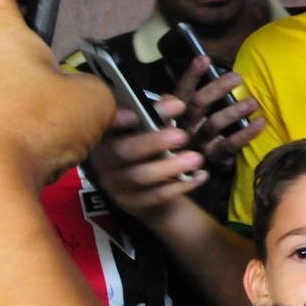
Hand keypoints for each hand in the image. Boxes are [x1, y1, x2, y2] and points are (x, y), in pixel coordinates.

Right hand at [89, 95, 208, 221]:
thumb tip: (173, 103)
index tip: (135, 114)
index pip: (106, 125)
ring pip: (140, 176)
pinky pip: (156, 195)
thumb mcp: (151, 128)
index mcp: (107, 134)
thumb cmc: (146, 150)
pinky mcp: (130, 202)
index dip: (116, 120)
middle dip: (153, 142)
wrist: (144, 191)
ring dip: (171, 167)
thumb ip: (159, 113)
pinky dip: (182, 185)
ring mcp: (115, 183)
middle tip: (182, 136)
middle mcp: (105, 159)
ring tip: (196, 159)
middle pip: (123, 151)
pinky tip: (200, 176)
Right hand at [172, 55, 264, 168]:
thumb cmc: (202, 129)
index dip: (191, 75)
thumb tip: (210, 65)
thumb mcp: (195, 112)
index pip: (182, 90)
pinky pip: (231, 144)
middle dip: (218, 88)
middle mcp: (185, 127)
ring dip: (235, 110)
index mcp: (178, 112)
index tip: (205, 59)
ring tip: (253, 102)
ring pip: (214, 123)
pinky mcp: (214, 157)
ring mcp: (198, 143)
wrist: (196, 168)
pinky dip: (247, 132)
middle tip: (237, 77)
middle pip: (198, 104)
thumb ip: (199, 94)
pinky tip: (261, 122)